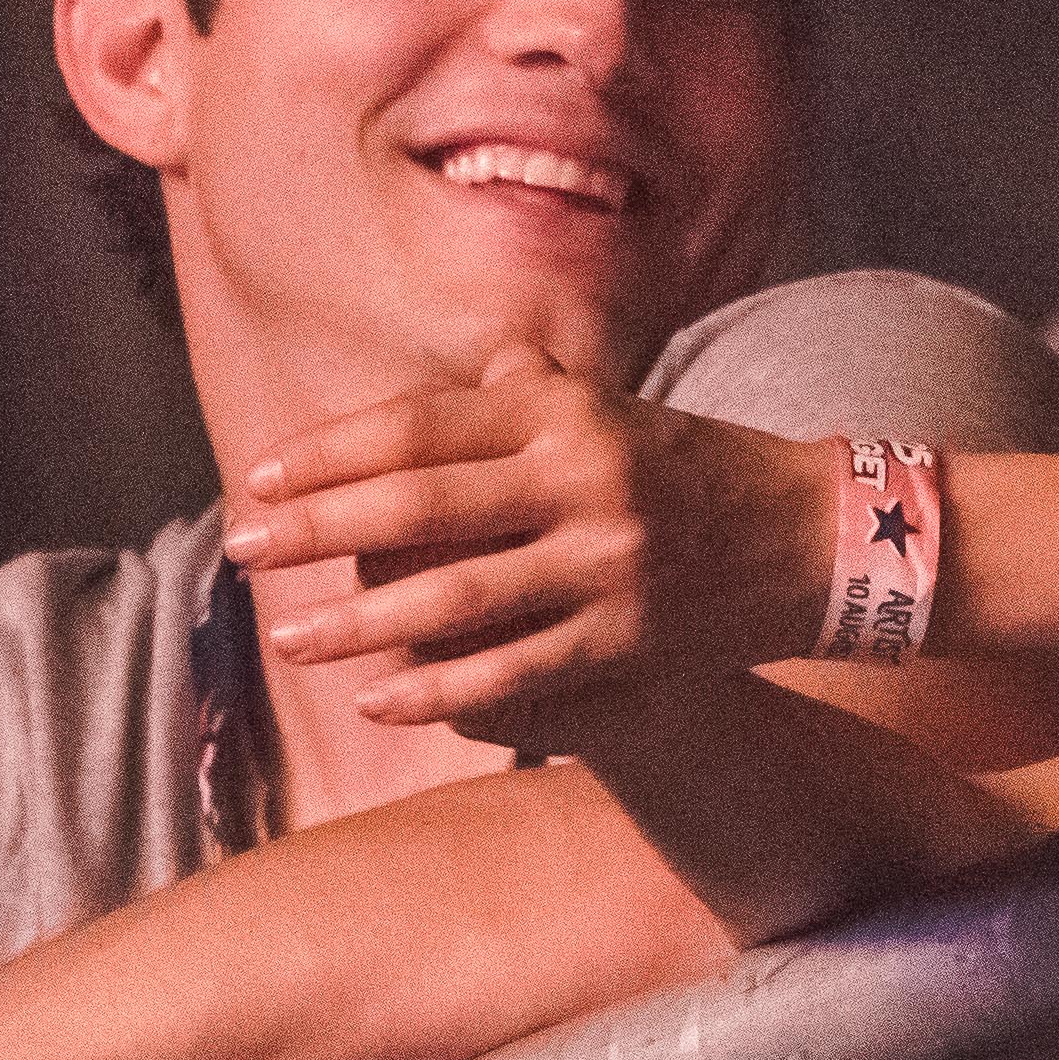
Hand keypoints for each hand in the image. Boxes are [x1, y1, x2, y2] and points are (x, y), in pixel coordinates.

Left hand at [227, 344, 838, 729]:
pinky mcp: (629, 639)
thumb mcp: (619, 412)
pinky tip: (377, 697)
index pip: (424, 428)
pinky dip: (438, 689)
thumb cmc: (696, 471)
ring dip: (359, 624)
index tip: (262, 480)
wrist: (818, 540)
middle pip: (421, 507)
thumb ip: (537, 391)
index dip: (333, 454)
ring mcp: (607, 565)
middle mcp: (583, 480)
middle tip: (240, 548)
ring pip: (455, 600)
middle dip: (316, 530)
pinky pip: (514, 673)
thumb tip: (475, 362)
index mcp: (568, 414)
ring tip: (290, 637)